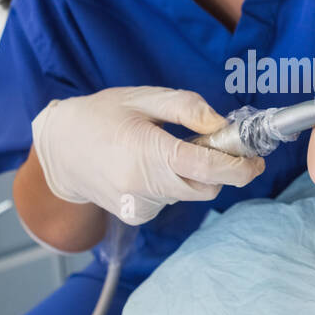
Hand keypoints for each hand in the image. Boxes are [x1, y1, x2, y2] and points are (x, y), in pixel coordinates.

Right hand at [31, 86, 264, 225]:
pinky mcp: (137, 217)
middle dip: (218, 167)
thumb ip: (187, 108)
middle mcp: (144, 187)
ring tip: (163, 148)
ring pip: (190, 193)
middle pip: (206, 186)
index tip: (256, 160)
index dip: (239, 167)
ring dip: (192, 174)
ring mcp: (140, 206)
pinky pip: (172, 200)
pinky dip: (173, 184)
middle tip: (208, 141)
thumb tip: (221, 125)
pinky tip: (146, 166)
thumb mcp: (143, 97)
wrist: (59, 149)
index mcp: (147, 153)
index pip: (207, 169)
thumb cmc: (101, 115)